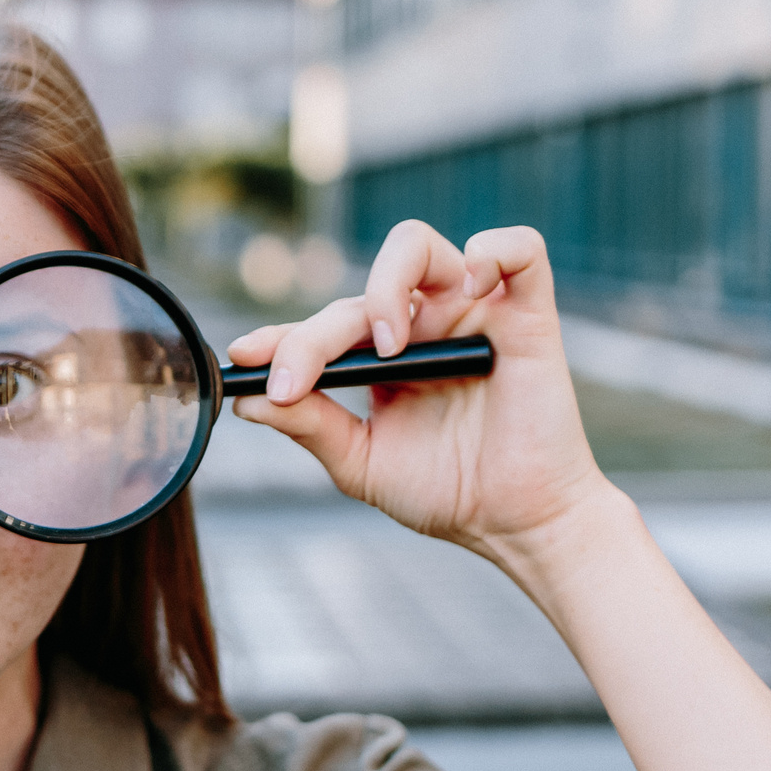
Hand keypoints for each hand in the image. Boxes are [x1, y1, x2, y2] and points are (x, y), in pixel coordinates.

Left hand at [225, 222, 614, 560]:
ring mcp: (471, 314)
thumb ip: (310, 426)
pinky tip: (470, 284)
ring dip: (384, 286)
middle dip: (313, 336)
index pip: (322, 327)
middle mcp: (423, 325)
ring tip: (386, 346)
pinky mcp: (527, 315)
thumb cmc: (448, 492)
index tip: (243, 357)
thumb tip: (247, 401)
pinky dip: (494, 250)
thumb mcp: (362, 463)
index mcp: (383, 356)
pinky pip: (519, 250)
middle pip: (355, 296)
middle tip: (298, 381)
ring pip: (416, 245)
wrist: (516, 525)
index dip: (279, 338)